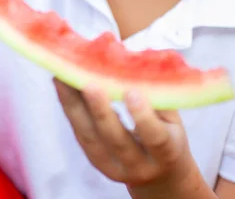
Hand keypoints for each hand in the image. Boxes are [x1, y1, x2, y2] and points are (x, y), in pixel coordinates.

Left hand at [55, 80, 203, 197]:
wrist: (160, 174)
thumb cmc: (168, 135)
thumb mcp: (173, 119)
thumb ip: (159, 96)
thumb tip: (139, 60)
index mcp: (166, 153)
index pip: (155, 138)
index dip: (143, 116)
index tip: (132, 92)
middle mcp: (138, 165)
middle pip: (116, 140)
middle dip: (100, 111)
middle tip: (89, 84)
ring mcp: (113, 167)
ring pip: (90, 137)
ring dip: (74, 105)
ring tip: (63, 76)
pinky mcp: (94, 160)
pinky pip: (80, 133)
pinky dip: (69, 107)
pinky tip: (61, 84)